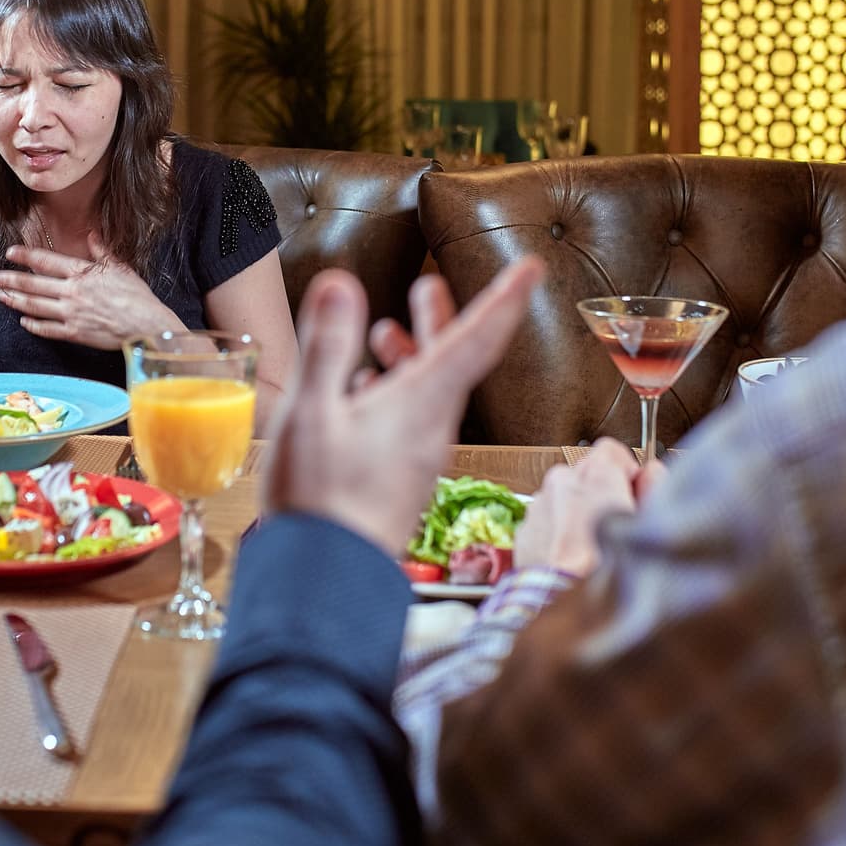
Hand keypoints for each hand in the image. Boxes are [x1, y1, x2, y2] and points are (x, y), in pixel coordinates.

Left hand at [0, 233, 178, 348]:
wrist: (146, 325)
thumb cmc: (136, 295)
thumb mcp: (120, 266)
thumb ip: (101, 250)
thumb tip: (92, 234)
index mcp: (82, 274)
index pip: (46, 261)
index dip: (25, 256)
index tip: (10, 252)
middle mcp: (72, 293)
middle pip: (34, 284)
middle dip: (12, 279)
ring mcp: (71, 314)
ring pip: (36, 307)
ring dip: (16, 300)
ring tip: (3, 296)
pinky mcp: (75, 333)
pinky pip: (48, 329)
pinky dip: (34, 325)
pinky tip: (23, 321)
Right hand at [262, 260, 542, 554]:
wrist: (326, 579)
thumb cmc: (319, 497)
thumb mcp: (313, 411)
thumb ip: (328, 345)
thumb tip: (340, 283)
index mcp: (423, 404)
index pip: (478, 339)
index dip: (505, 298)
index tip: (531, 267)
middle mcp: (431, 429)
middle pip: (450, 363)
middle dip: (441, 319)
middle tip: (429, 283)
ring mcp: (417, 459)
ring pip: (425, 394)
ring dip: (408, 358)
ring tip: (381, 335)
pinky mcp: (400, 483)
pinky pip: (407, 425)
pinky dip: (390, 397)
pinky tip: (360, 395)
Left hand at [513, 439, 645, 576]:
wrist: (564, 607)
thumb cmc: (608, 569)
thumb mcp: (651, 521)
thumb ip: (656, 486)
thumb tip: (653, 474)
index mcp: (594, 474)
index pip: (612, 450)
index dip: (627, 472)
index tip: (634, 493)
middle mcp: (561, 482)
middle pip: (586, 477)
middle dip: (602, 496)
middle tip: (619, 528)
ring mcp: (538, 507)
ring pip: (564, 501)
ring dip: (579, 517)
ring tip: (594, 551)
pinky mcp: (524, 534)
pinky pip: (547, 525)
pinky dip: (558, 537)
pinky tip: (573, 562)